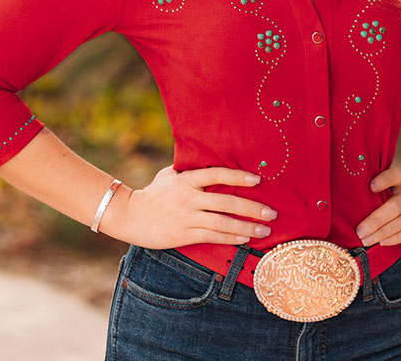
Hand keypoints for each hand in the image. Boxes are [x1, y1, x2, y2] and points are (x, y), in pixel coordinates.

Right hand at [103, 164, 276, 248]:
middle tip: (272, 212)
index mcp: (187, 180)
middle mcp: (188, 197)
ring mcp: (186, 217)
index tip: (258, 180)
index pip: (216, 174)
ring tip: (265, 229)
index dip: (238, 176)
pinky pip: (212, 236)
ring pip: (222, 222)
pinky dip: (230, 238)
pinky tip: (245, 239)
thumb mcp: (170, 176)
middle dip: (252, 208)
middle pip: (226, 202)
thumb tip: (212, 161)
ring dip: (246, 227)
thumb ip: (190, 171)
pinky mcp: (183, 234)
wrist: (129, 215)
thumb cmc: (153, 194)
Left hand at [355, 166, 400, 245]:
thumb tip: (350, 206)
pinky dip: (393, 239)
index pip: (394, 176)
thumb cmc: (400, 195)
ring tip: (365, 240)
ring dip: (380, 233)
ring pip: (399, 223)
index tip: (371, 186)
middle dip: (375, 221)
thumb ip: (378, 192)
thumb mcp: (393, 186)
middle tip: (360, 231)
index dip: (384, 179)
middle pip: (394, 207)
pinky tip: (381, 242)